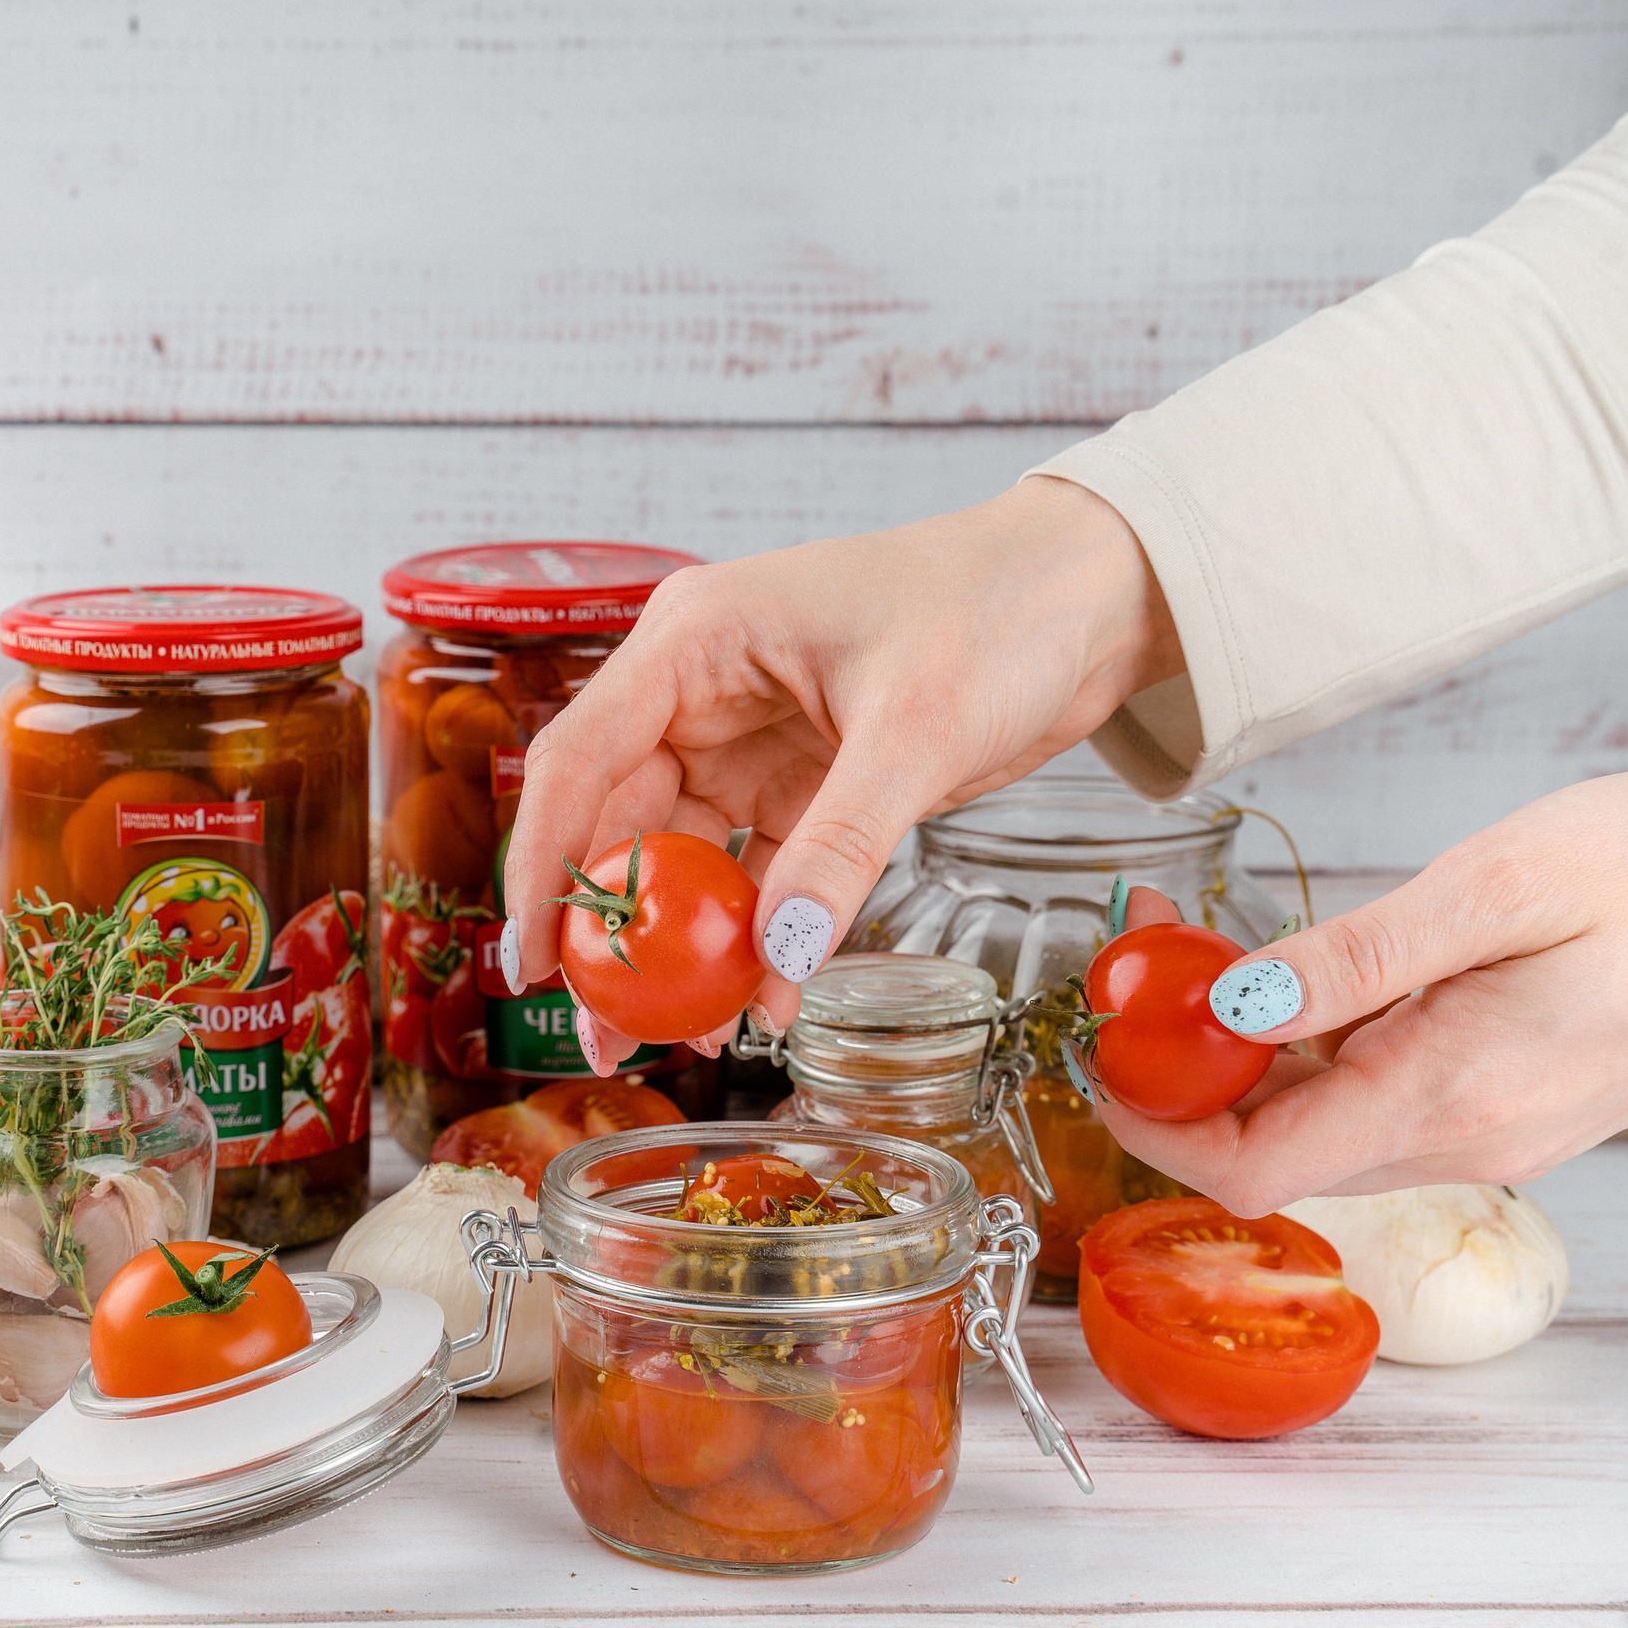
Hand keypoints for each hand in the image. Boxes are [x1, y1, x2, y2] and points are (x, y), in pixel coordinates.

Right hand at [498, 474, 1181, 1071]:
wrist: (1094, 593)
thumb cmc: (1000, 608)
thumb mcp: (915, 730)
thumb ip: (840, 846)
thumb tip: (774, 955)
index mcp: (696, 640)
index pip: (580, 760)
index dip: (542, 866)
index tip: (533, 964)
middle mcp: (702, 686)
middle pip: (615, 820)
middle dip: (607, 930)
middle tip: (604, 1030)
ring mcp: (747, 735)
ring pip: (679, 855)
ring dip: (681, 944)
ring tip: (682, 1034)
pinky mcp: (800, 779)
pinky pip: (756, 871)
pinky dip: (759, 932)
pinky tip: (767, 995)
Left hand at [1096, 769, 1627, 1214]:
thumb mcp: (1497, 887)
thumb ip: (1356, 956)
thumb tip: (1233, 1003)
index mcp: (1453, 1092)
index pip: (1255, 1170)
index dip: (1156, 1126)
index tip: (1108, 1051)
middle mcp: (1467, 1136)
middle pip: (1271, 1151)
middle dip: (1181, 1073)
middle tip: (1142, 960)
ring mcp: (1490, 1130)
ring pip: (1316, 1123)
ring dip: (1237, 1056)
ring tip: (1196, 945)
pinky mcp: (1502, 1103)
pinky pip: (1371, 1097)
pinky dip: (1305, 1047)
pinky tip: (1287, 972)